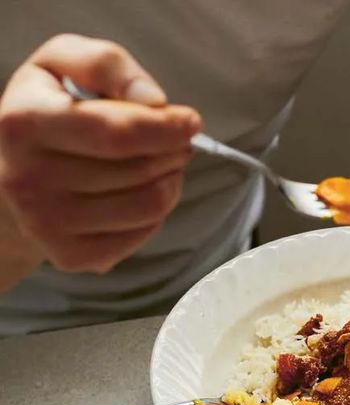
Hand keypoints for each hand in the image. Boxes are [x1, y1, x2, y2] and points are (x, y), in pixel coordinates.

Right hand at [0, 34, 200, 274]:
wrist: (9, 171)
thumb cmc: (46, 110)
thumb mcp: (62, 63)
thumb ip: (107, 64)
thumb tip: (154, 101)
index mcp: (26, 122)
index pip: (116, 133)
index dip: (165, 128)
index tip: (190, 122)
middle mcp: (29, 178)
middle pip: (138, 170)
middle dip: (173, 152)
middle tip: (178, 142)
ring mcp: (48, 223)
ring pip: (147, 206)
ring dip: (170, 181)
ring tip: (160, 165)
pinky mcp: (70, 255)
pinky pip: (141, 234)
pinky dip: (156, 212)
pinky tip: (141, 193)